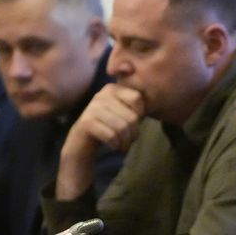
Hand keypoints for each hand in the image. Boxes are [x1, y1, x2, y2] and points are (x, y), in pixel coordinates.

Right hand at [56, 83, 144, 199]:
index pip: (138, 99)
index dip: (139, 115)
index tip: (131, 123)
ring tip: (121, 144)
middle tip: (127, 140)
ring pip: (123, 127)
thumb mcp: (124, 115)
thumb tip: (152, 103)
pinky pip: (112, 136)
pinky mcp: (86, 122)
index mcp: (113, 89)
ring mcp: (92, 107)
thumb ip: (136, 108)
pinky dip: (115, 145)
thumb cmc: (109, 129)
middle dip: (133, 134)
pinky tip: (111, 145)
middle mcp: (102, 94)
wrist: (83, 144)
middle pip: (132, 116)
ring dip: (125, 142)